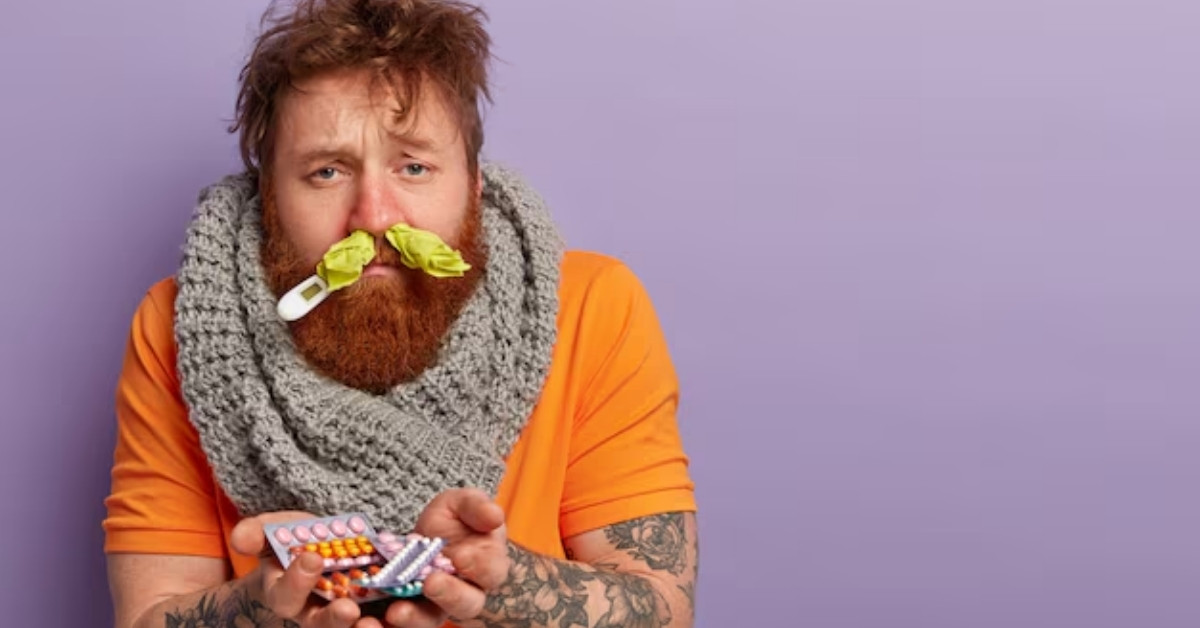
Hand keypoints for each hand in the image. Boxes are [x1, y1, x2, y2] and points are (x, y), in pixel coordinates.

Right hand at [231, 511, 387, 627]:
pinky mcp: (373, 613)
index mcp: (287, 595)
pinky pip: (380, 624)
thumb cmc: (298, 541)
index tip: (312, 558)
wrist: (327, 548)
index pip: (285, 598)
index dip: (296, 582)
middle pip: (319, 626)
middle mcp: (313, 614)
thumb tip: (240, 538)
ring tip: (375, 623)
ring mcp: (344, 616)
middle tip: (349, 608)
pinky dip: (393, 622)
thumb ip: (258, 533)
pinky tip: (404, 612)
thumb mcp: (278, 530)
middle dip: (332, 619)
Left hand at [381, 488, 509, 626]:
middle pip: (466, 605)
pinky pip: (401, 622)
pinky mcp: (409, 611)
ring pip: (431, 620)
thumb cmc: (455, 520)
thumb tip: (494, 516)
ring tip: (396, 612)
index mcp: (487, 565)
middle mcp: (466, 592)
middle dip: (449, 595)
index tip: (460, 556)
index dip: (479, 567)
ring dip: (415, 618)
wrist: (429, 536)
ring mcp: (436, 606)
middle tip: (431, 583)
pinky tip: (371, 618)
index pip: (490, 572)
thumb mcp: (463, 503)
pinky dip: (386, 623)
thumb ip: (477, 507)